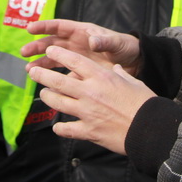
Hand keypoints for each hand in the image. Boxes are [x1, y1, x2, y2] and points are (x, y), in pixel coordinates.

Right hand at [22, 19, 141, 74]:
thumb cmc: (126, 47)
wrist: (136, 63)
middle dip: (37, 47)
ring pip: (55, 59)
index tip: (30, 28)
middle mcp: (77, 44)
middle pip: (52, 43)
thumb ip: (104, 41)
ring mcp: (77, 58)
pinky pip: (65, 75)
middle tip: (24, 53)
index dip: (44, 26)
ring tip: (29, 70)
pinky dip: (55, 80)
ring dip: (42, 64)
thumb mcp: (116, 43)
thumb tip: (92, 41)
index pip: (60, 26)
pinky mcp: (81, 72)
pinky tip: (46, 86)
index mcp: (83, 32)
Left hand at [28, 45, 154, 154]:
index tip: (50, 50)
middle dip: (42, 75)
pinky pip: (67, 129)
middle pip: (58, 81)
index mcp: (100, 77)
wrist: (149, 128)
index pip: (73, 61)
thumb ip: (120, 74)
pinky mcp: (88, 131)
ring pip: (58, 102)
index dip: (59, 55)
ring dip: (47, 97)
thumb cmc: (144, 103)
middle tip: (33, 72)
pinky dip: (60, 128)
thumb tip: (116, 70)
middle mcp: (89, 92)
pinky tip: (57, 127)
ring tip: (43, 94)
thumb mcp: (133, 81)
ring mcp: (86, 112)